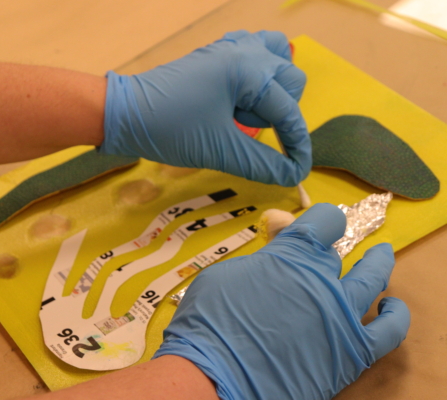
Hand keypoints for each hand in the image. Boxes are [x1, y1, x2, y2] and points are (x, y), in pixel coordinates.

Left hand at [100, 30, 310, 185]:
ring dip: (273, 92)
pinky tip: (239, 98)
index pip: (288, 110)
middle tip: (249, 131)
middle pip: (291, 80)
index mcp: (248, 69)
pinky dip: (257, 79)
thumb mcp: (220, 150)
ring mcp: (230, 47)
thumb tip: (293, 175)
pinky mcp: (218, 55)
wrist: (127, 113)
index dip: (297, 144)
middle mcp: (245, 50)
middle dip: (281, 112)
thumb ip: (262, 164)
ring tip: (244, 113)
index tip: (297, 170)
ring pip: (276, 62)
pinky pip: (254, 55)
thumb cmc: (171, 128)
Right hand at [153, 203, 409, 398]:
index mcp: (293, 255)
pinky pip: (388, 330)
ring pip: (372, 278)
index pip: (323, 220)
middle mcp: (323, 278)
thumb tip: (278, 252)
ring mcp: (342, 315)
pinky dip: (394, 315)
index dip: (320, 218)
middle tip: (326, 248)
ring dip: (377, 264)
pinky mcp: (352, 352)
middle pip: (338, 251)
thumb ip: (260, 260)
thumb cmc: (211, 321)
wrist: (216, 378)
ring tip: (380, 257)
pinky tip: (389, 307)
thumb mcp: (226, 274)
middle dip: (330, 245)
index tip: (317, 224)